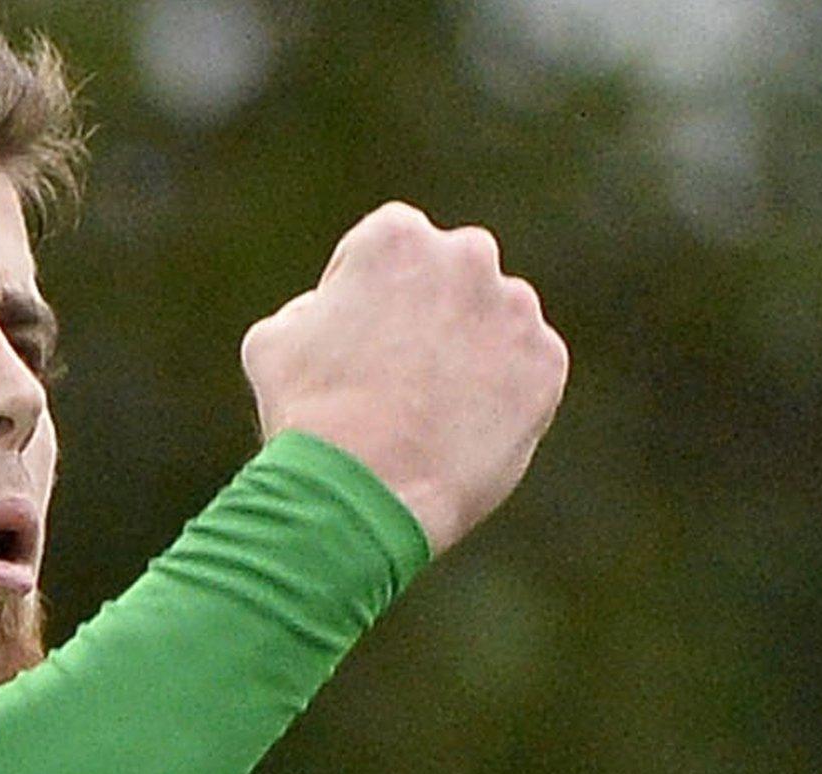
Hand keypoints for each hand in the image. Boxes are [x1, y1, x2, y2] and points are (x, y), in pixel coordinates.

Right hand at [239, 202, 568, 554]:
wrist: (366, 489)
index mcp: (397, 237)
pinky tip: (461, 430)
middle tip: (400, 373)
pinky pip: (526, 369)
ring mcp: (515, 308)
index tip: (356, 339)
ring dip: (471, 351)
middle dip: (431, 312)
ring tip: (431, 412)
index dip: (368, 295)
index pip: (390, 248)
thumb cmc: (308, 414)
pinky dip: (502, 395)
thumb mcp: (274, 342)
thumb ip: (314, 307)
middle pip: (452, 276)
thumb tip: (334, 314)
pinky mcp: (547, 361)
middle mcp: (467, 255)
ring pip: (495, 320)